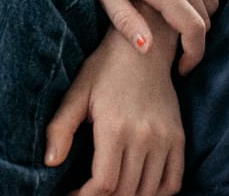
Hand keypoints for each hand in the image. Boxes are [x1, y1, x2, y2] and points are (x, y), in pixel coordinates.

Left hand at [46, 29, 184, 195]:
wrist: (143, 47)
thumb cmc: (105, 68)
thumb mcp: (77, 92)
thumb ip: (61, 128)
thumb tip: (50, 163)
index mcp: (114, 126)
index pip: (104, 184)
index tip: (72, 195)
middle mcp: (143, 136)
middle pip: (125, 191)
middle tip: (88, 193)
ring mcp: (164, 139)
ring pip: (148, 191)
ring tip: (109, 191)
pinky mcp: (178, 138)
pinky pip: (173, 182)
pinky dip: (156, 193)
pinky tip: (137, 188)